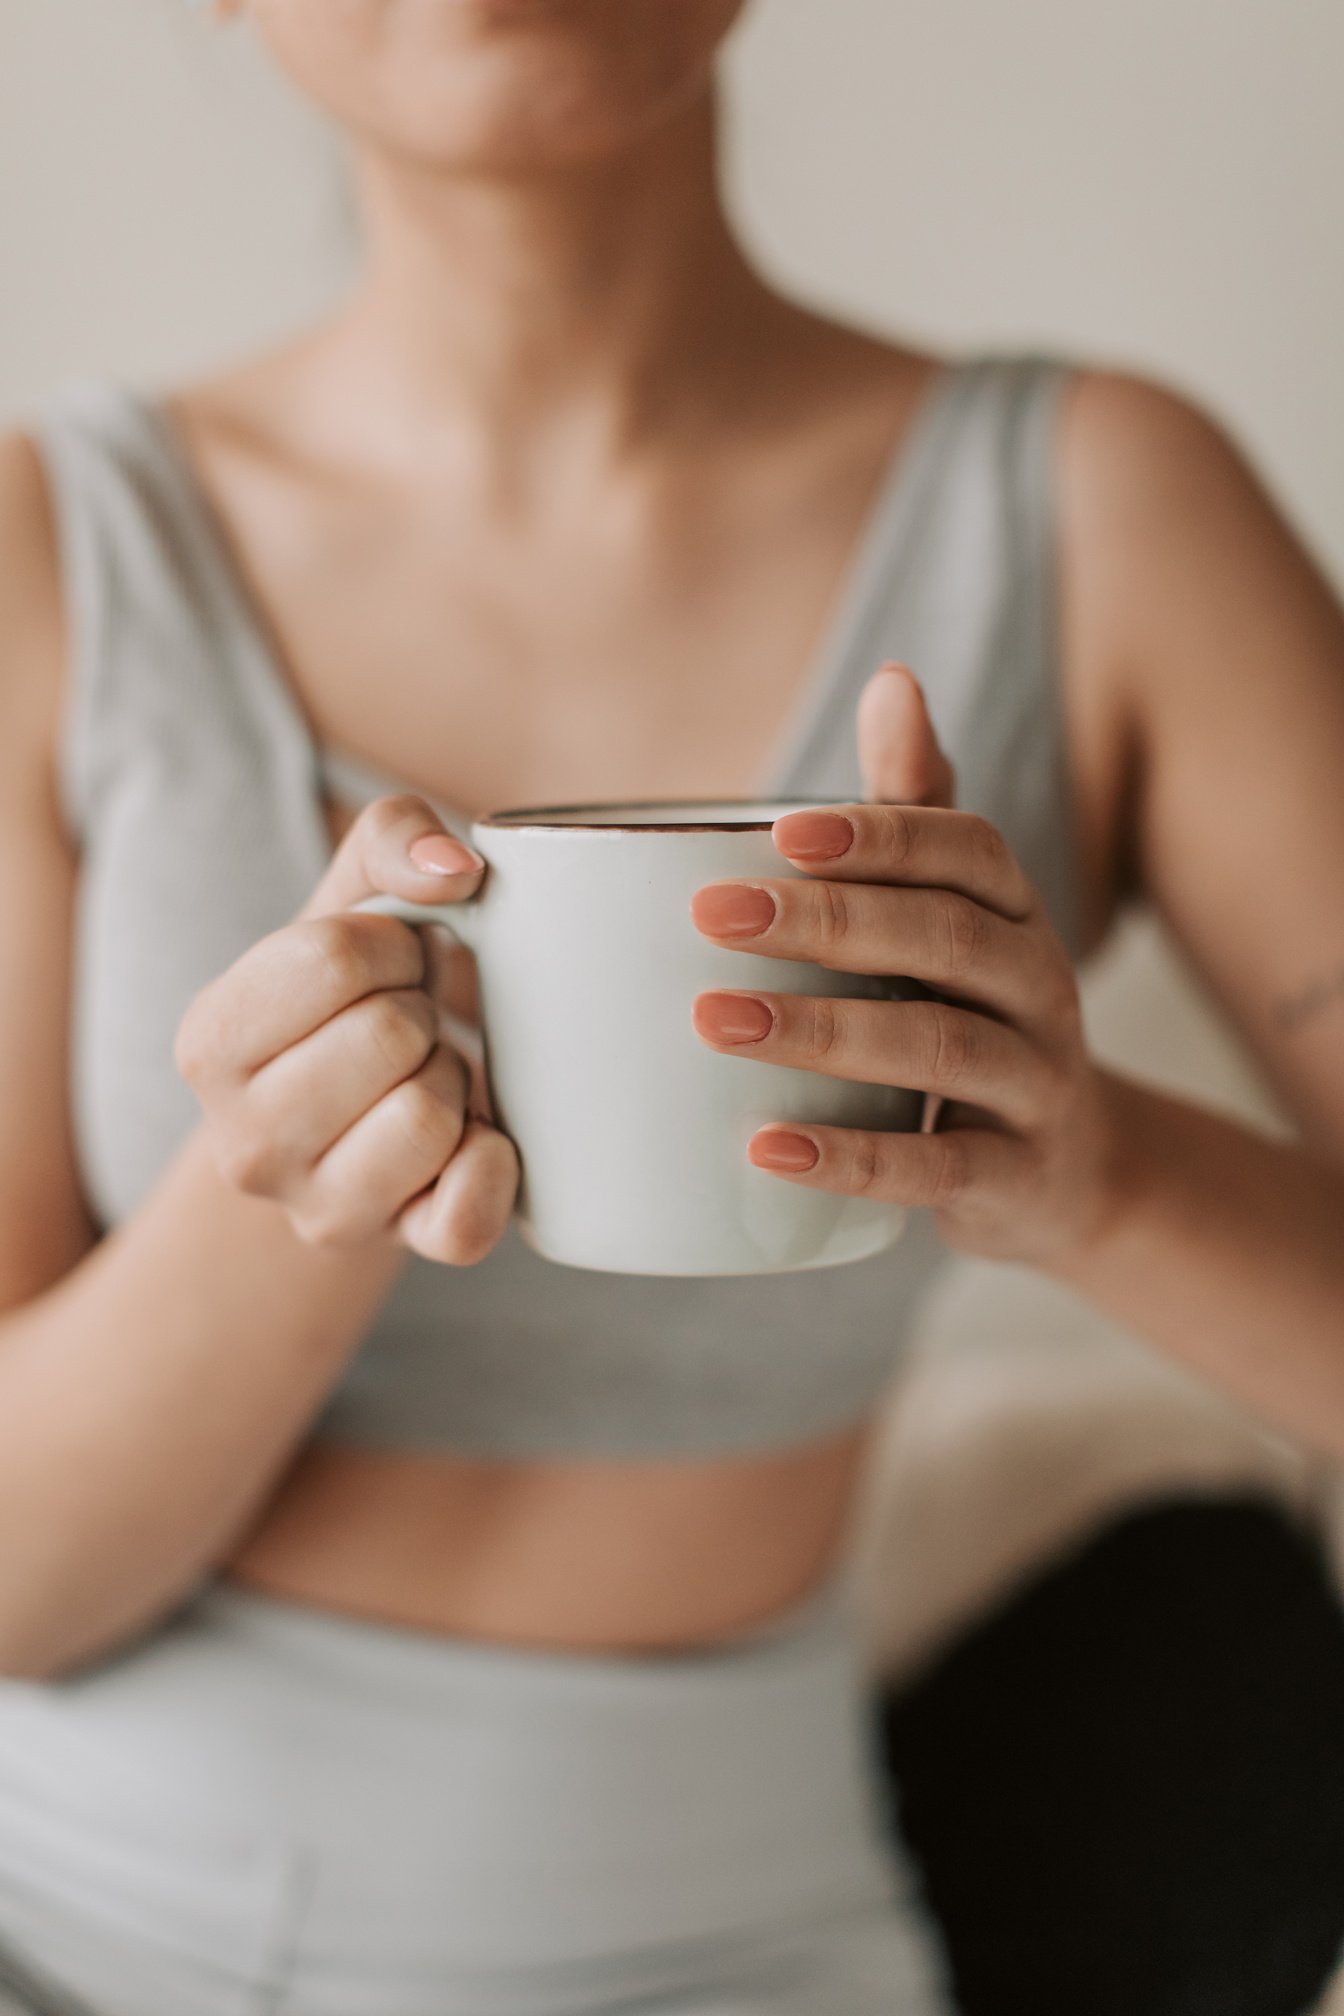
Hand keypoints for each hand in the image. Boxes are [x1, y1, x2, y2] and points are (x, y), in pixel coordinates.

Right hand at [175, 794, 519, 1262]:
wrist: (365, 1111)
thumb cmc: (359, 992)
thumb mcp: (356, 896)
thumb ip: (394, 836)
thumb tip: (459, 872)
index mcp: (208, 1041)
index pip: (333, 960)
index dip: (389, 945)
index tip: (383, 964)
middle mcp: (242, 1143)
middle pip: (388, 1038)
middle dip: (420, 1014)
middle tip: (406, 1029)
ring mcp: (317, 1212)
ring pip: (428, 1119)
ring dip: (454, 1081)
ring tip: (424, 1078)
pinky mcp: (396, 1252)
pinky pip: (465, 1220)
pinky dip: (493, 1167)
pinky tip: (472, 1141)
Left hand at [690, 663, 1121, 1266]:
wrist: (1070, 1169)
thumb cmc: (969, 1012)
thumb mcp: (951, 912)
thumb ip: (915, 811)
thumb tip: (893, 678)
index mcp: (1013, 910)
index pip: (965, 849)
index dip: (878, 835)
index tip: (775, 831)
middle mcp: (1039, 985)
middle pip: (946, 939)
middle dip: (829, 920)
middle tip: (711, 915)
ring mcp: (1035, 1084)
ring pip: (942, 1048)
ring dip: (824, 1031)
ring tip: (714, 1021)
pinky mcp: (1014, 1178)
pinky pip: (937, 1168)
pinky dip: (850, 1157)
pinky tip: (765, 1148)